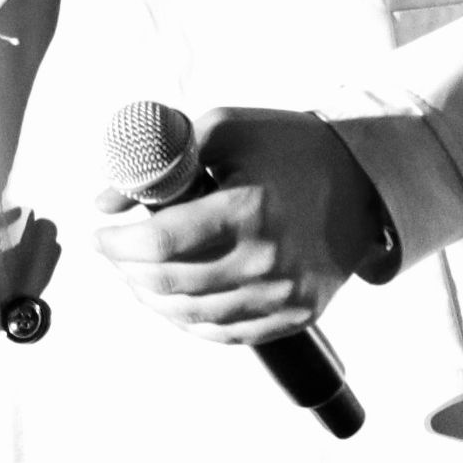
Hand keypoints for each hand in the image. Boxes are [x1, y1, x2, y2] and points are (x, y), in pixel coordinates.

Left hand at [88, 108, 383, 346]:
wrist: (365, 183)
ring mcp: (284, 297)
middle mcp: (267, 262)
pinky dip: (190, 319)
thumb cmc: (287, 148)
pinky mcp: (296, 316)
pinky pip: (226, 333)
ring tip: (137, 275)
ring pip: (193, 316)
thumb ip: (161, 159)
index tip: (98, 235)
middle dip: (128, 270)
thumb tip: (105, 202)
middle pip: (171, 284)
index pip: (161, 244)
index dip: (117, 245)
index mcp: (249, 209)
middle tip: (114, 253)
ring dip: (152, 297)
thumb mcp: (225, 129)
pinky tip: (174, 298)